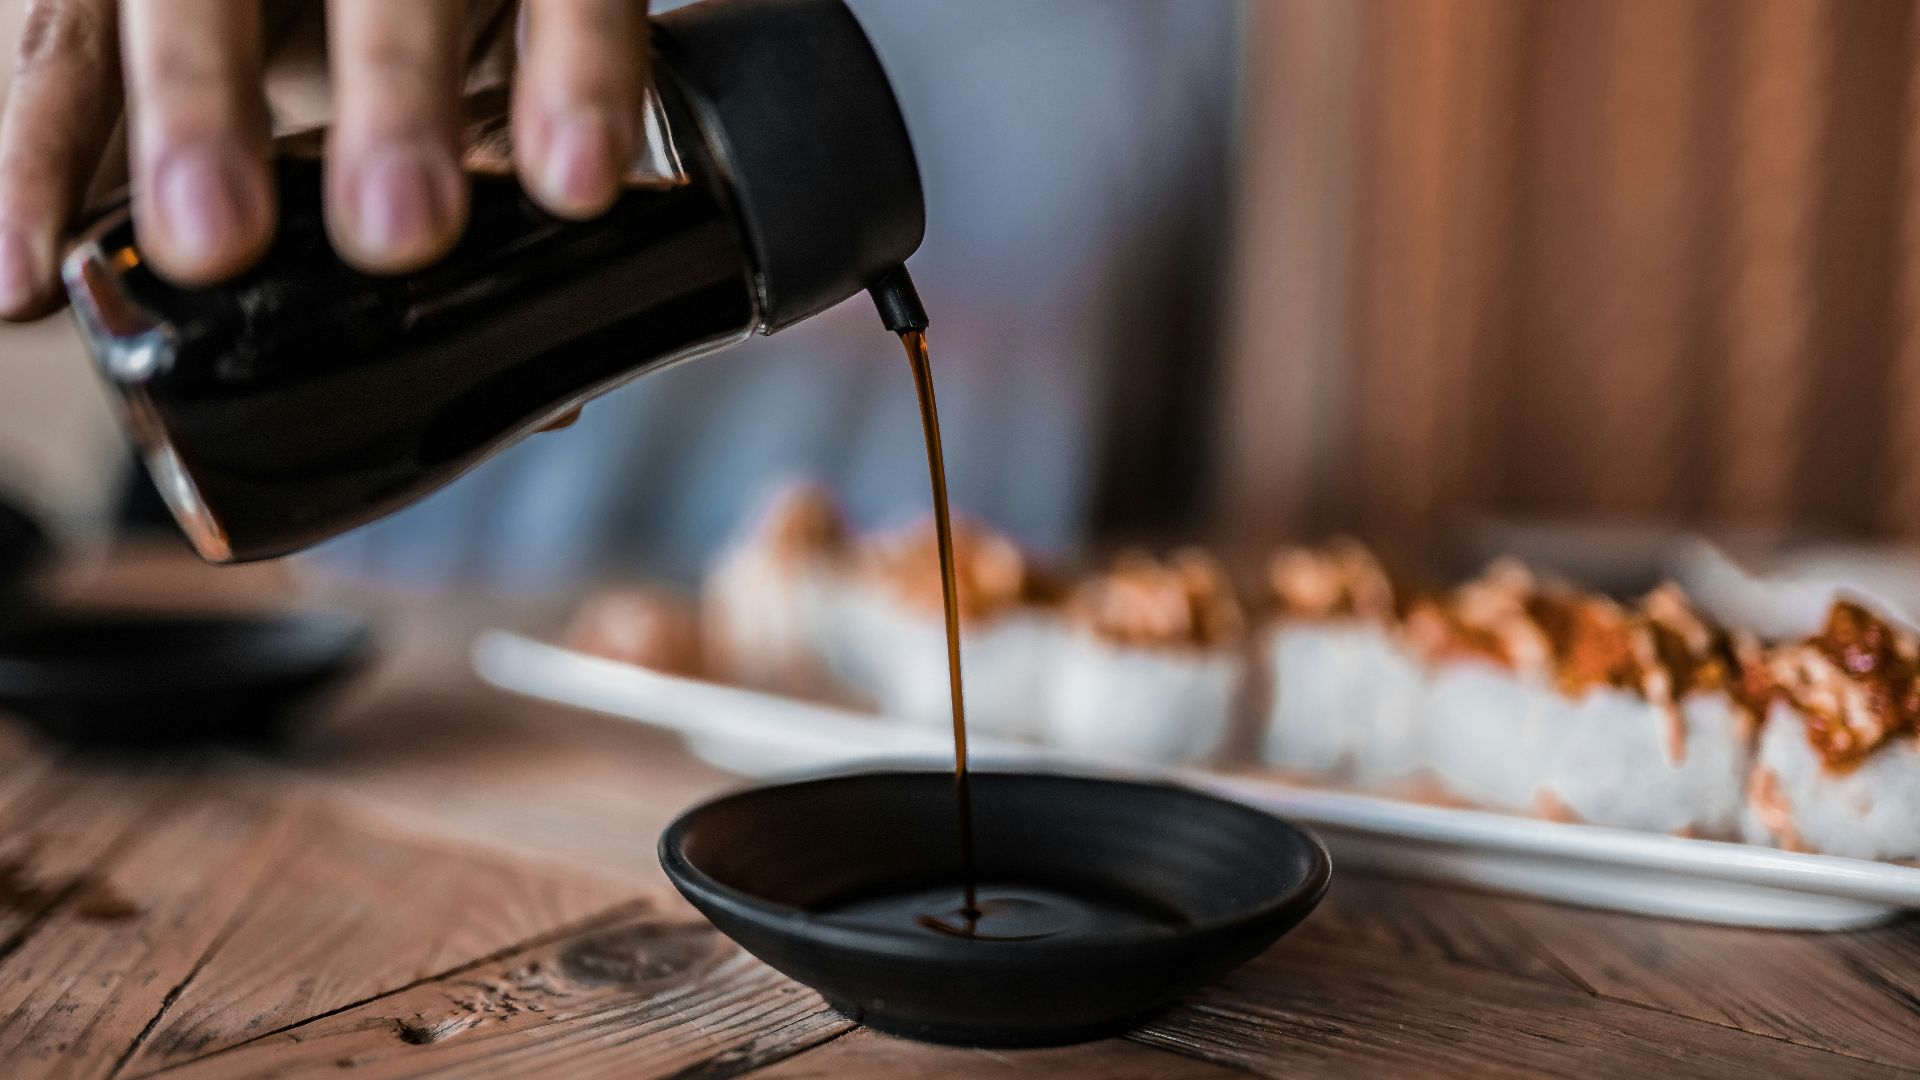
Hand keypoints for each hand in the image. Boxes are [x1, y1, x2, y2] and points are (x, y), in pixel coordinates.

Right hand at [0, 0, 649, 320]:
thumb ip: (497, 190)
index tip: (580, 187)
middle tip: (402, 227)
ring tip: (210, 245)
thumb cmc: (395, 30)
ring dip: (200, 113)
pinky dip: (31, 161)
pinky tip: (25, 280)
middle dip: (393, 94)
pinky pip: (51, 48)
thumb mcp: (472, 73)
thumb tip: (539, 397)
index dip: (578, 76)